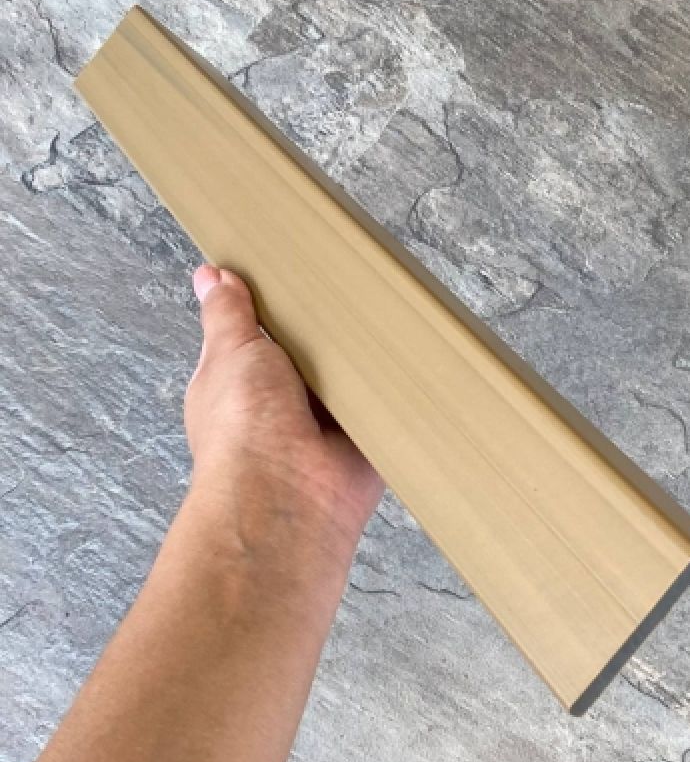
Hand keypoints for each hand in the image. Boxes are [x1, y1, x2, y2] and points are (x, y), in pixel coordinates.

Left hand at [183, 265, 384, 567]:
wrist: (288, 494)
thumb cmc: (244, 428)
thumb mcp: (230, 352)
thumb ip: (228, 315)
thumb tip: (211, 276)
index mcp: (244, 380)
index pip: (263, 331)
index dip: (279, 303)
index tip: (299, 267)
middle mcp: (285, 401)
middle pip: (313, 349)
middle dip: (327, 327)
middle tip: (351, 287)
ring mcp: (326, 421)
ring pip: (350, 373)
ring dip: (360, 358)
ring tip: (383, 314)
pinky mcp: (365, 436)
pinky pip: (383, 403)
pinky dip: (390, 388)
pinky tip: (405, 357)